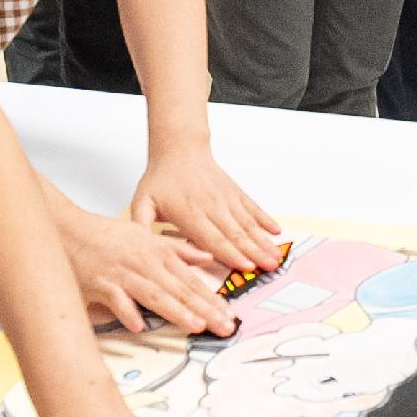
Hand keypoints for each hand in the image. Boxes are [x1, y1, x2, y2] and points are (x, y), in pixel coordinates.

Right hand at [46, 180, 237, 334]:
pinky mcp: (100, 283)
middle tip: (225, 327)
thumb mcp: (148, 236)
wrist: (70, 228)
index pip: (191, 280)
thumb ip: (178, 249)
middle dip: (205, 309)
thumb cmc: (108, 236)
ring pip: (154, 294)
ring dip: (176, 311)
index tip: (230, 314)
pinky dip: (126, 312)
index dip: (212, 298)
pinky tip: (138, 326)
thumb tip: (208, 257)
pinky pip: (116, 300)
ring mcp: (123, 274)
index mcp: (159, 253)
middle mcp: (145, 264)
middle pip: (179, 290)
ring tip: (196, 326)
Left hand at [131, 142, 282, 309]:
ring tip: (276, 256)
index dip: (230, 253)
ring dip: (263, 241)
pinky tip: (277, 232)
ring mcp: (226, 199)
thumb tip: (140, 252)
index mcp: (189, 214)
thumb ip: (140, 227)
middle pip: (236, 234)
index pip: (212, 237)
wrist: (179, 148)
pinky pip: (253, 208)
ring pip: (248, 223)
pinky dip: (266, 220)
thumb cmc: (160, 179)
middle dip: (254, 252)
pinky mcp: (235, 193)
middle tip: (269, 268)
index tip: (245, 265)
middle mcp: (211, 207)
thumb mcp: (142, 203)